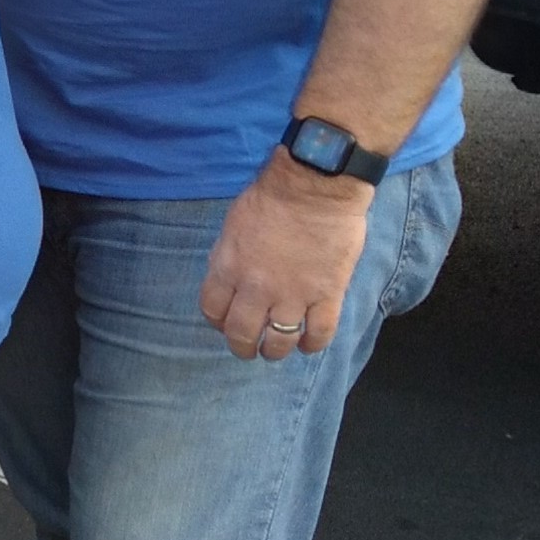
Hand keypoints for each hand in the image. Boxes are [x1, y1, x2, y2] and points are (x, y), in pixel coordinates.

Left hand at [200, 154, 372, 359]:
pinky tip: (309, 345)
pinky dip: (313, 345)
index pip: (212, 310)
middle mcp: (256, 288)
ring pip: (279, 341)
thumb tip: (228, 278)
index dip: (217, 321)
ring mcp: (293, 295)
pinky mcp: (327, 296)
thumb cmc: (270, 198)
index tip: (225, 322)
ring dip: (274, 351)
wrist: (314, 188)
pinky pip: (319, 334)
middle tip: (248, 349)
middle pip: (241, 333)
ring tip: (275, 350)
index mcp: (228, 268)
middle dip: (242, 346)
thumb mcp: (232, 226)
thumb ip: (228, 257)